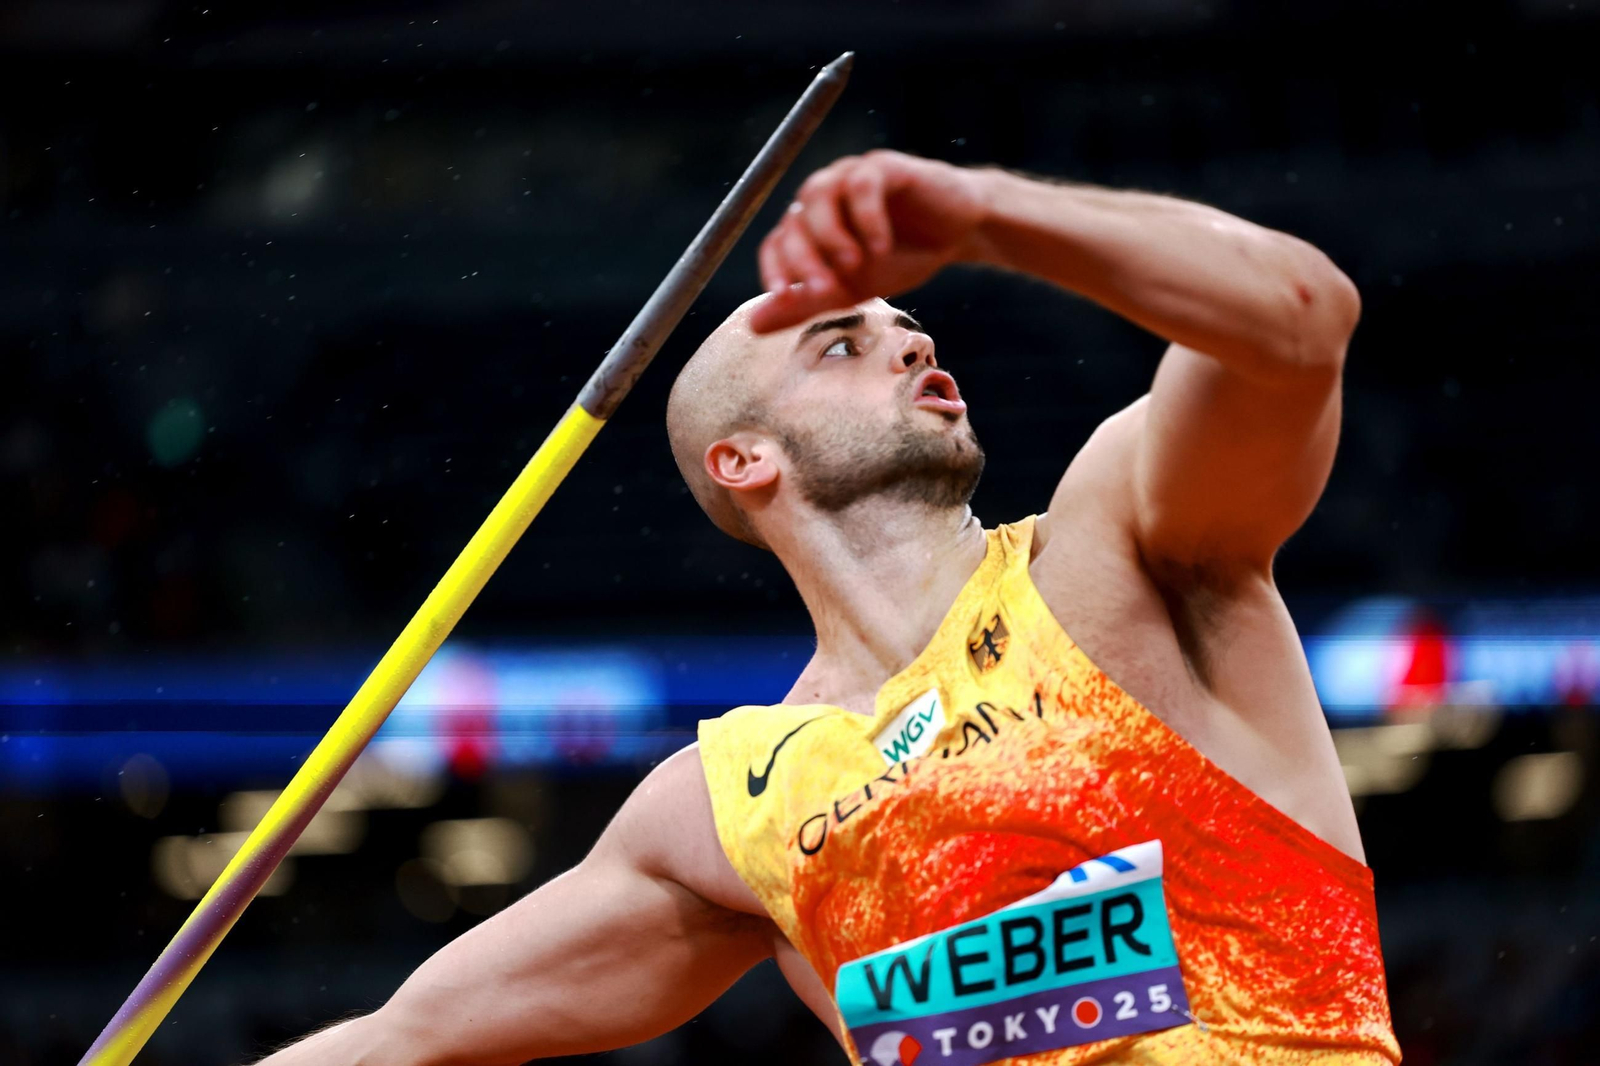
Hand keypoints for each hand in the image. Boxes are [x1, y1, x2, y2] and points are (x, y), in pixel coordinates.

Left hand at [748, 150, 989, 332]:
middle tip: (825, 291)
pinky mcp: (885, 167)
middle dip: (805, 260)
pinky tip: (881, 246)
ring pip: (819, 194)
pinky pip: (863, 183)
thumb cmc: (901, 258)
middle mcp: (823, 195)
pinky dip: (867, 217)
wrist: (957, 233)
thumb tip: (752, 325)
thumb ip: (805, 304)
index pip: (776, 243)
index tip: (784, 295)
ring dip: (830, 234)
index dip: (775, 269)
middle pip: (795, 221)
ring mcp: (851, 176)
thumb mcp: (851, 289)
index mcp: (809, 224)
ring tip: (853, 265)